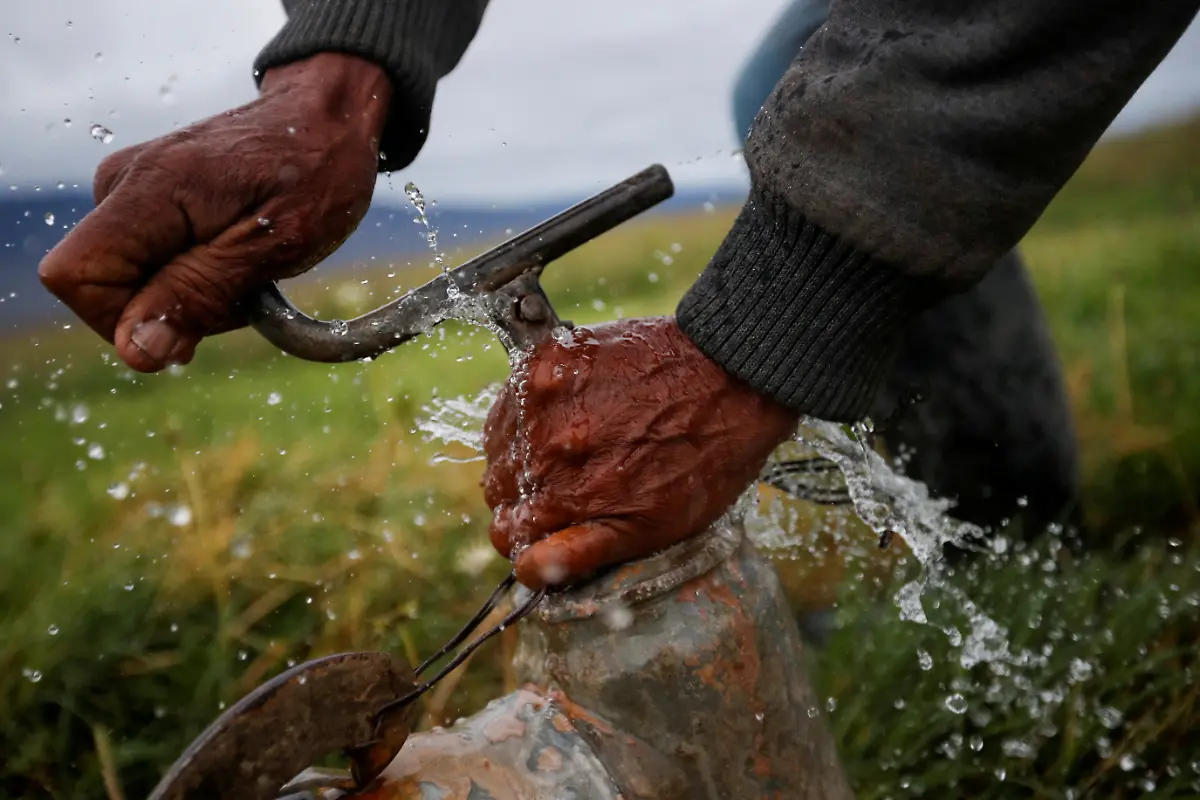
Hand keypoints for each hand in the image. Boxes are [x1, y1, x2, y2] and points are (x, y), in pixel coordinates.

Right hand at [38, 53, 390, 371]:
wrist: (326, 118)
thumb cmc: (313, 172)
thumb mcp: (274, 244)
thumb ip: (199, 295)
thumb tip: (135, 351)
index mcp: (148, 189)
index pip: (76, 276)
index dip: (126, 318)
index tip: (199, 313)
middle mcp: (121, 184)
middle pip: (105, 290)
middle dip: (176, 309)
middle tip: (247, 279)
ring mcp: (130, 190)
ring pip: (133, 285)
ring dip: (195, 295)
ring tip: (250, 262)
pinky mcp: (146, 202)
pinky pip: (152, 267)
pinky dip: (198, 278)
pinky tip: (238, 256)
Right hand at [482, 316, 800, 588]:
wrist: (732, 379)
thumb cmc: (703, 459)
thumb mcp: (654, 527)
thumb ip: (585, 552)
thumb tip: (527, 570)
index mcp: (572, 499)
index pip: (506, 534)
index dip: (524, 534)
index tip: (544, 525)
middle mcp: (549, 451)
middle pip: (496, 489)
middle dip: (521, 494)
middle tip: (564, 481)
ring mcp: (542, 402)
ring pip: (497, 445)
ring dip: (519, 452)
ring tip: (567, 446)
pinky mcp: (546, 361)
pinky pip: (510, 396)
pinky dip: (523, 410)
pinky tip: (561, 412)